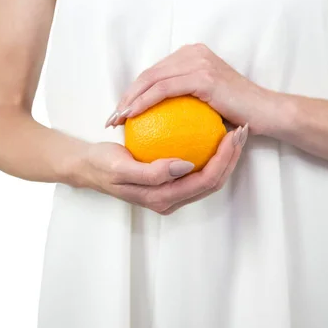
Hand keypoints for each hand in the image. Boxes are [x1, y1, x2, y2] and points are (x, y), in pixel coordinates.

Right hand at [64, 126, 247, 214]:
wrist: (87, 166)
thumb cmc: (102, 165)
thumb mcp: (120, 168)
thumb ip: (152, 172)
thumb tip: (186, 166)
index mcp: (164, 199)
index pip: (205, 182)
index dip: (224, 160)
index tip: (232, 134)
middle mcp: (172, 198)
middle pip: (214, 181)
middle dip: (232, 157)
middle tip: (241, 129)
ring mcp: (173, 190)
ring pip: (209, 175)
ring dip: (225, 155)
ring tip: (234, 129)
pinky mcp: (171, 179)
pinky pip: (197, 167)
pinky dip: (209, 151)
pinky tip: (212, 128)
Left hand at [105, 43, 269, 131]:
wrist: (266, 113)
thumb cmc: (239, 114)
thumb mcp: (207, 103)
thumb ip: (184, 101)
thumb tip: (158, 120)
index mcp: (192, 56)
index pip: (155, 73)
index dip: (134, 93)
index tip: (121, 114)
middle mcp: (193, 53)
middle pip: (149, 74)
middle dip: (126, 96)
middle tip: (112, 119)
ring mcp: (198, 62)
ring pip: (152, 79)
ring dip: (129, 100)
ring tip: (117, 120)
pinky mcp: (202, 76)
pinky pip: (163, 90)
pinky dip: (144, 103)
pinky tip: (132, 117)